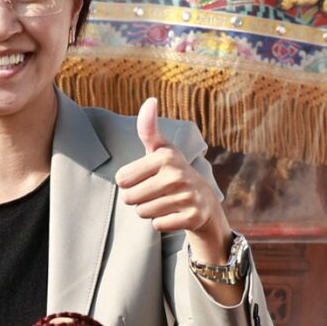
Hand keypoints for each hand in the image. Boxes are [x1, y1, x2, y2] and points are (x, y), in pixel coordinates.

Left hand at [115, 98, 229, 259]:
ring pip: (143, 212)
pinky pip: (157, 225)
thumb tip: (150, 100)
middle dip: (137, 199)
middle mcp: (177, 175)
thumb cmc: (172, 172)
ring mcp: (187, 196)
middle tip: (155, 193)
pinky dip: (162, 223)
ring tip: (165, 201)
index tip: (146, 177)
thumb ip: (149, 128)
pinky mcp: (192, 217)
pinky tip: (174, 213)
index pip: (122, 179)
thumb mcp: (161, 149)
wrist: (204, 201)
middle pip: (130, 198)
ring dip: (149, 211)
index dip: (129, 182)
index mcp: (165, 156)